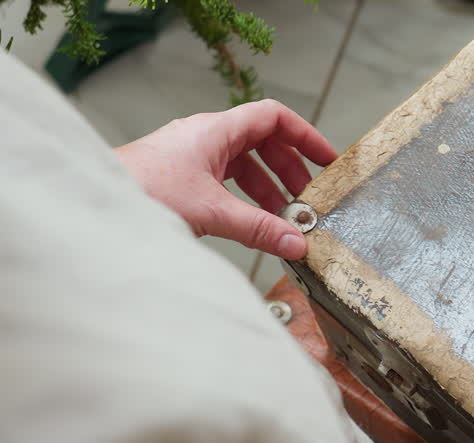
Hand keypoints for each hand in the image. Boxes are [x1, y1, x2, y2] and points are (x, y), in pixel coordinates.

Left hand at [114, 99, 337, 258]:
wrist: (96, 202)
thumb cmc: (142, 191)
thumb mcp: (211, 211)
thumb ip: (258, 229)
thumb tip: (296, 243)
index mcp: (215, 131)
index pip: (272, 118)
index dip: (304, 136)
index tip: (326, 159)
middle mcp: (205, 138)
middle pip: (262, 143)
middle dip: (289, 171)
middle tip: (309, 199)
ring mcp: (192, 156)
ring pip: (243, 165)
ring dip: (268, 190)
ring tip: (285, 218)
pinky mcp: (181, 177)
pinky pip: (225, 181)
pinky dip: (245, 199)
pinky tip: (252, 223)